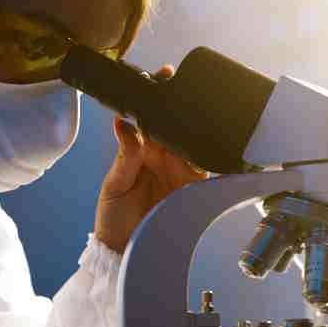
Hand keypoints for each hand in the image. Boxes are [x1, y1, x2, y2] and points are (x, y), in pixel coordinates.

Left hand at [94, 65, 209, 253]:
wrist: (123, 250)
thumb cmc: (113, 217)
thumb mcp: (113, 185)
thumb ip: (124, 156)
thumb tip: (123, 123)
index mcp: (141, 150)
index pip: (151, 118)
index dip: (159, 98)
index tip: (165, 76)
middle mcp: (162, 157)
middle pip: (176, 125)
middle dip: (184, 106)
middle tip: (189, 87)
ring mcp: (179, 171)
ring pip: (193, 141)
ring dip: (197, 128)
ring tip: (202, 112)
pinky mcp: (193, 187)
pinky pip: (207, 167)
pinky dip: (213, 156)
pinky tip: (214, 144)